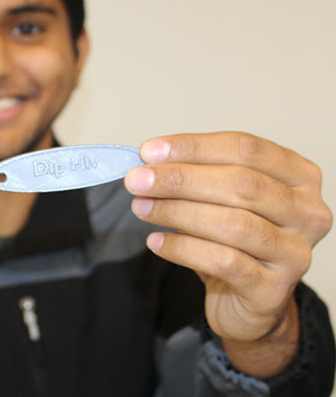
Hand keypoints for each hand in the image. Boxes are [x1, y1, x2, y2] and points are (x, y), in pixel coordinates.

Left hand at [124, 132, 331, 346]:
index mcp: (298, 176)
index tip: (149, 151)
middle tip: (138, 180)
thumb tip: (150, 161)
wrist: (249, 297)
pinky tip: (156, 240)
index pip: (245, 149)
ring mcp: (295, 253)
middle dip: (180, 179)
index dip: (193, 147)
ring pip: (232, 223)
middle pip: (240, 184)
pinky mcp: (274, 290)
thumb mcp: (221, 197)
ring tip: (141, 207)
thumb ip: (197, 174)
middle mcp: (306, 212)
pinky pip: (224, 261)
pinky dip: (183, 248)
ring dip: (177, 212)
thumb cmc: (235, 238)